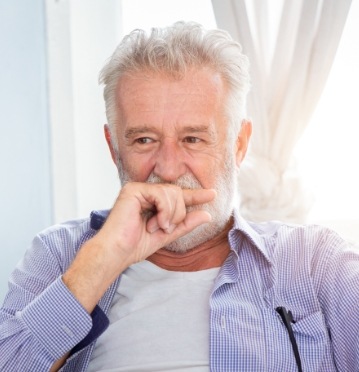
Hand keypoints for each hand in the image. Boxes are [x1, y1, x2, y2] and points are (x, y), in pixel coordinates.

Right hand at [63, 182, 214, 312]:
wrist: (116, 253)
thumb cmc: (135, 245)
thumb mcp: (167, 234)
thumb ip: (186, 224)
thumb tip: (207, 215)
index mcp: (153, 202)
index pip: (178, 195)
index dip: (195, 195)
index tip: (212, 194)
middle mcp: (146, 192)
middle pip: (177, 193)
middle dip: (178, 213)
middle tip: (165, 228)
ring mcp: (139, 189)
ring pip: (172, 193)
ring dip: (171, 214)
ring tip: (158, 227)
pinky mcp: (133, 189)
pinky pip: (162, 194)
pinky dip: (164, 210)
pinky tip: (154, 222)